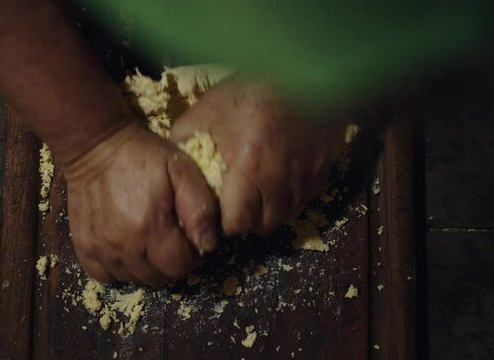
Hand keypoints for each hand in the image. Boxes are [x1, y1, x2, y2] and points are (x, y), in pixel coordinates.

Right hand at [63, 122, 217, 284]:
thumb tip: (208, 245)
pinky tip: (127, 250)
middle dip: (171, 263)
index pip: (180, 266)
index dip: (191, 256)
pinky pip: (105, 276)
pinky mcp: (83, 246)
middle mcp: (123, 245)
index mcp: (150, 227)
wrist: (96, 145)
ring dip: (147, 267)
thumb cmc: (144, 155)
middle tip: (171, 239)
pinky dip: (119, 269)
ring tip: (150, 242)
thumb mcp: (182, 171)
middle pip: (158, 278)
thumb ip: (200, 209)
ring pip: (133, 279)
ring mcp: (100, 248)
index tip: (190, 239)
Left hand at [171, 80, 347, 235]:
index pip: (235, 223)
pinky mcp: (320, 172)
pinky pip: (304, 200)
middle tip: (235, 204)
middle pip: (260, 226)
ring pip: (284, 217)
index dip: (223, 221)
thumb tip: (173, 162)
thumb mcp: (206, 110)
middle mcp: (278, 182)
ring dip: (268, 212)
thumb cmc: (250, 91)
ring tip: (256, 194)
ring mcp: (303, 179)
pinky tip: (279, 182)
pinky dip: (290, 199)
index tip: (217, 210)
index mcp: (247, 170)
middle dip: (245, 220)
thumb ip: (185, 139)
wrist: (302, 71)